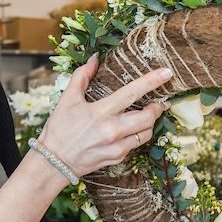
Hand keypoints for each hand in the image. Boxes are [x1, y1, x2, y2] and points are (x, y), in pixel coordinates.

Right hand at [39, 53, 172, 177]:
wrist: (54, 162)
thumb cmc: (59, 129)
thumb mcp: (67, 99)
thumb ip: (82, 76)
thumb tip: (95, 58)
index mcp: (100, 112)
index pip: (131, 93)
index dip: (151, 81)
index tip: (167, 73)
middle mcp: (111, 131)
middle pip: (147, 118)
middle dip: (157, 108)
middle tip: (159, 102)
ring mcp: (116, 147)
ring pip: (146, 133)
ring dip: (149, 123)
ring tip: (146, 116)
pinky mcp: (117, 158)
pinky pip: (136, 145)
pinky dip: (136, 136)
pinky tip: (130, 131)